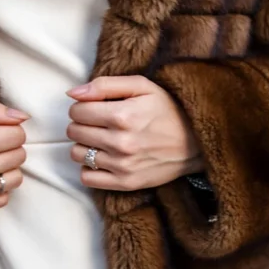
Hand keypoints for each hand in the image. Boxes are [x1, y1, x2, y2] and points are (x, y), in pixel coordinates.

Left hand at [65, 74, 203, 191]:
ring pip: (77, 154)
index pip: (77, 111)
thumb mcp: (142, 86)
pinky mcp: (126, 183)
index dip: (81, 106)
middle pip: (74, 132)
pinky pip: (87, 177)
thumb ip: (104, 85)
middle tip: (97, 122)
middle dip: (81, 124)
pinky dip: (89, 167)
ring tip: (100, 139)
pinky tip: (102, 157)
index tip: (93, 107)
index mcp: (122, 116)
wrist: (196, 142)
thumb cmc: (168, 110)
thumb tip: (72, 94)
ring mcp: (122, 165)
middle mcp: (120, 142)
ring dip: (84, 145)